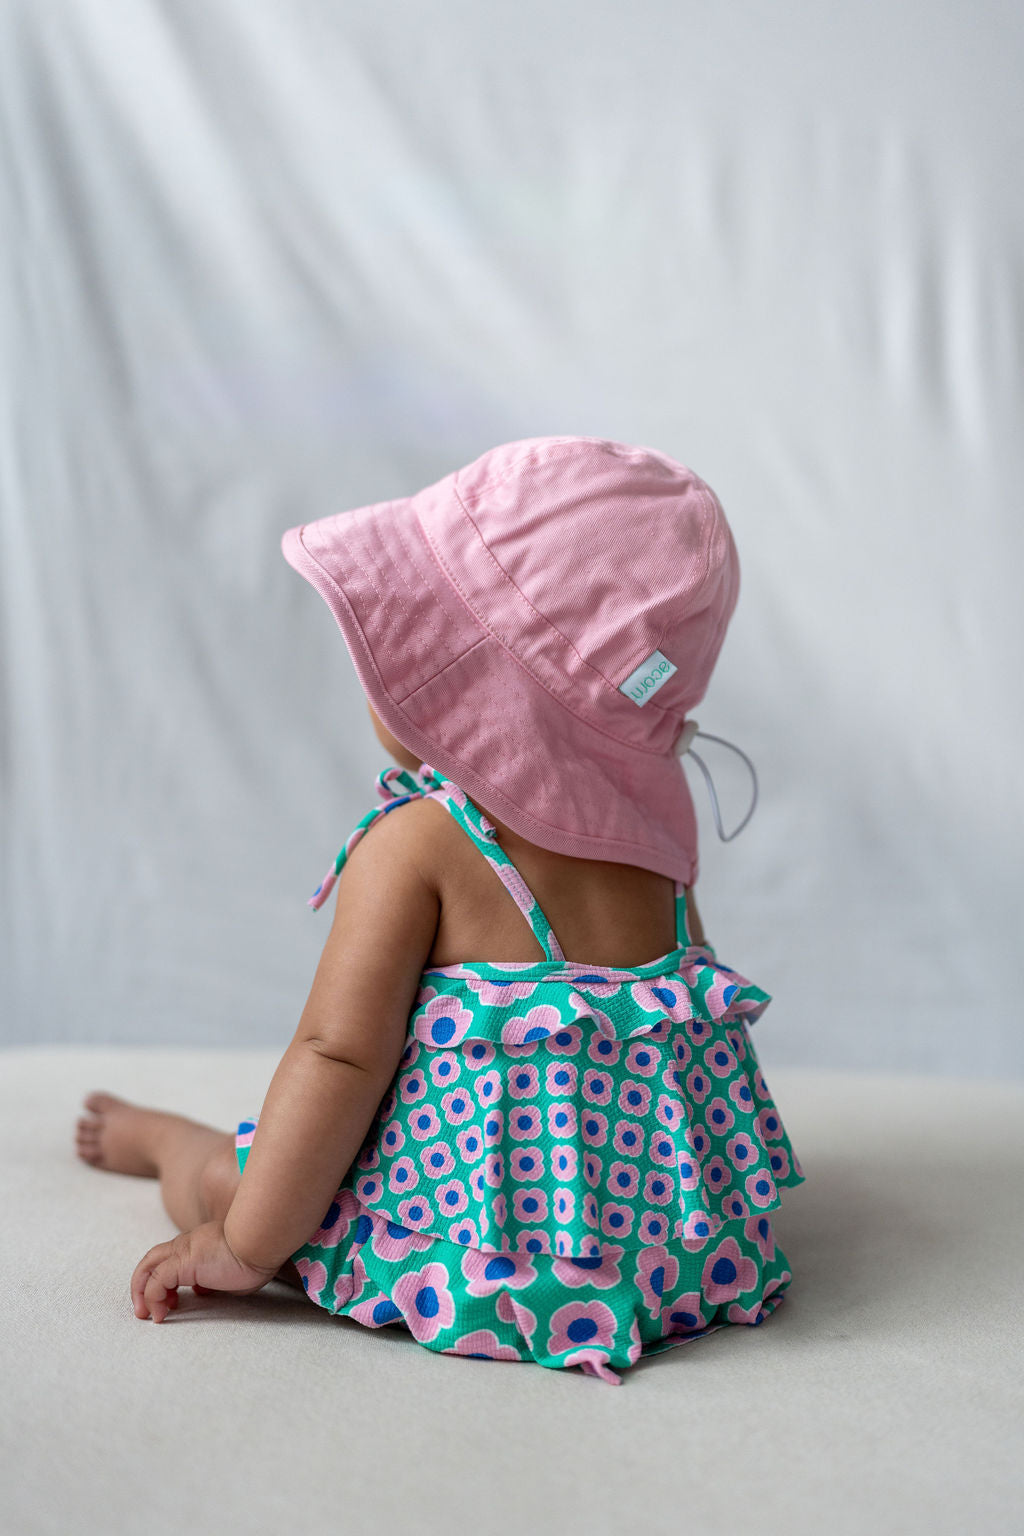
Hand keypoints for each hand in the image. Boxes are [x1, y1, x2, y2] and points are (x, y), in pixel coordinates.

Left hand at [130, 1219, 277, 1322]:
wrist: (261, 1240)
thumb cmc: (257, 1254)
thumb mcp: (232, 1269)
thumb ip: (216, 1277)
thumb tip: (205, 1289)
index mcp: (198, 1243)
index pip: (171, 1257)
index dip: (164, 1279)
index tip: (173, 1301)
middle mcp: (186, 1243)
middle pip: (151, 1259)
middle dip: (141, 1284)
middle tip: (145, 1309)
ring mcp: (182, 1251)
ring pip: (147, 1268)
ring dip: (141, 1293)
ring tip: (147, 1314)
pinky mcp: (182, 1263)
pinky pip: (156, 1283)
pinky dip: (152, 1299)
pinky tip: (161, 1314)